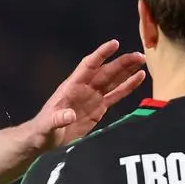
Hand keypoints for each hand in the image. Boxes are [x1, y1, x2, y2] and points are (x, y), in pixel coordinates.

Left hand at [27, 40, 146, 149]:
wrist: (44, 140)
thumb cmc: (42, 130)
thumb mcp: (47, 126)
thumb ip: (57, 119)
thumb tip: (70, 115)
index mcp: (71, 87)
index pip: (88, 66)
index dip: (101, 55)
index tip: (115, 44)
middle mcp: (84, 88)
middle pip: (106, 71)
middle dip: (122, 63)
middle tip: (140, 55)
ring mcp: (92, 97)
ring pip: (113, 80)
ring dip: (127, 71)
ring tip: (143, 61)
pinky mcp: (99, 109)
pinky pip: (116, 95)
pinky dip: (128, 87)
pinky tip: (139, 78)